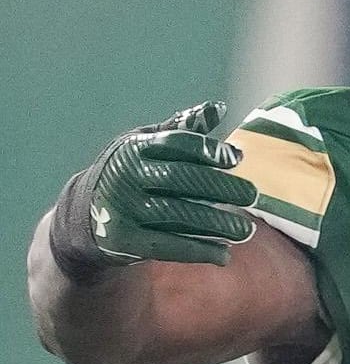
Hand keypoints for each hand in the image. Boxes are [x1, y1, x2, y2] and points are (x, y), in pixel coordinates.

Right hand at [50, 102, 257, 276]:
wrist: (84, 214)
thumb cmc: (129, 172)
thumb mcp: (146, 144)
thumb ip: (182, 129)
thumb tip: (218, 108)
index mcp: (134, 148)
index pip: (177, 143)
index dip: (209, 150)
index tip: (237, 158)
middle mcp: (126, 176)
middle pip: (183, 179)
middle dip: (222, 188)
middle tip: (252, 196)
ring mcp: (122, 208)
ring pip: (179, 215)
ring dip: (218, 224)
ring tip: (246, 232)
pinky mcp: (123, 240)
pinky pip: (168, 246)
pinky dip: (199, 251)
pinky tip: (224, 254)